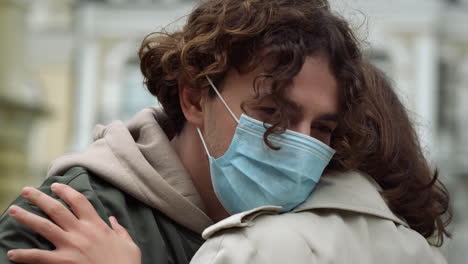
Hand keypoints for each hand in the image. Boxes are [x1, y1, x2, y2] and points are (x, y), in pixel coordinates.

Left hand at [6, 183, 140, 263]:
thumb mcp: (129, 244)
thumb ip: (120, 230)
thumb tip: (114, 220)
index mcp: (97, 225)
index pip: (78, 201)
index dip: (66, 191)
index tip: (55, 185)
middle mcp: (81, 231)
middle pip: (56, 209)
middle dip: (40, 198)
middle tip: (26, 191)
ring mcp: (71, 246)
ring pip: (44, 226)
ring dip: (27, 217)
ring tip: (13, 210)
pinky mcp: (63, 262)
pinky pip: (39, 257)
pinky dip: (24, 255)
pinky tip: (12, 254)